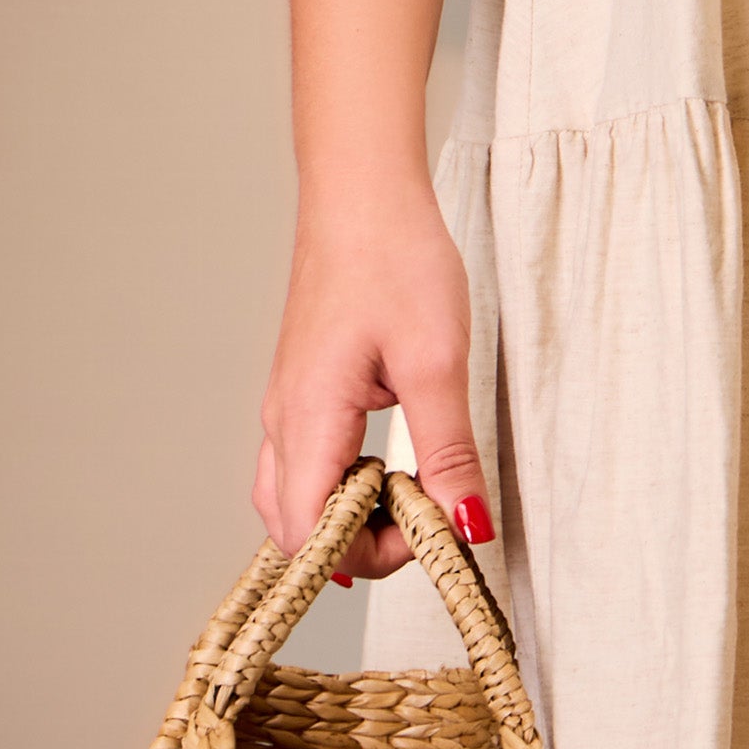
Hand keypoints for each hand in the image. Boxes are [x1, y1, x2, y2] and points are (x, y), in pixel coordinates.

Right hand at [252, 178, 493, 580]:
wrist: (362, 194)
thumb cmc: (396, 261)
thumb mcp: (438, 360)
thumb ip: (448, 452)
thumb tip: (466, 528)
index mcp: (309, 420)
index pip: (310, 537)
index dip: (369, 555)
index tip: (430, 530)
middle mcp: (282, 422)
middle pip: (295, 530)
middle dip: (361, 544)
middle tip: (429, 512)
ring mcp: (284, 407)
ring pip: (291, 502)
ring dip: (347, 517)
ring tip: (411, 487)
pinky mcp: (298, 392)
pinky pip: (300, 467)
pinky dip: (339, 486)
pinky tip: (386, 463)